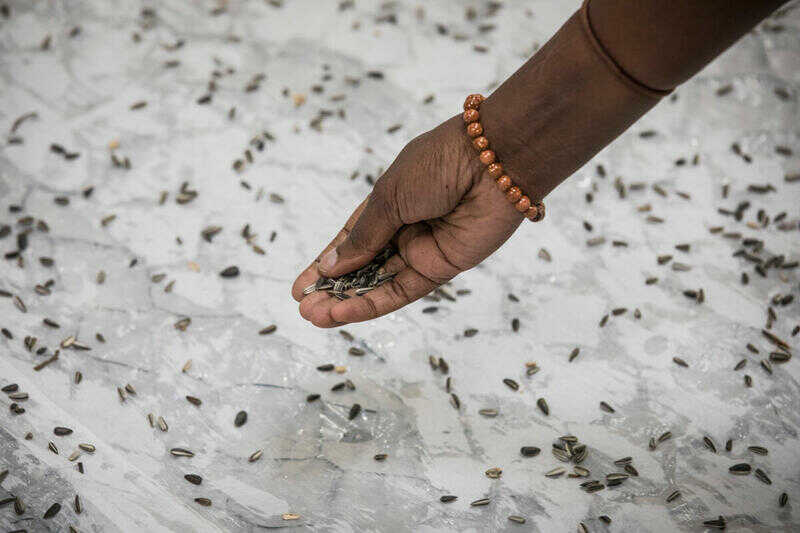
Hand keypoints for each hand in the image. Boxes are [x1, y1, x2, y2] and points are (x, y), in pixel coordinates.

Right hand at [291, 115, 526, 327]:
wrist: (494, 160)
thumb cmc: (438, 165)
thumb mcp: (388, 197)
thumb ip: (363, 236)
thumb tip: (331, 265)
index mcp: (388, 203)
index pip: (351, 239)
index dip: (326, 262)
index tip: (300, 285)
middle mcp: (404, 228)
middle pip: (363, 266)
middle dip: (333, 288)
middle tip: (303, 307)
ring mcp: (423, 249)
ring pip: (379, 283)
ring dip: (347, 301)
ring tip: (314, 316)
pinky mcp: (443, 268)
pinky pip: (403, 291)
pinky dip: (373, 303)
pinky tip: (345, 312)